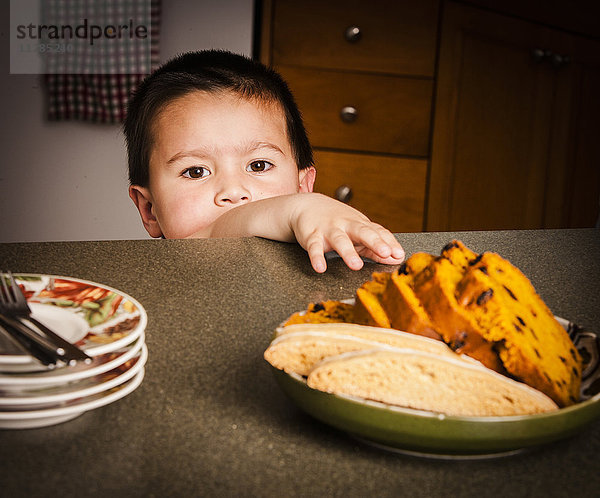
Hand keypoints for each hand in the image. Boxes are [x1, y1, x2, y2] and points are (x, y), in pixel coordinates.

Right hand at [290, 193, 404, 272]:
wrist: (307, 205)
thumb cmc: (337, 221)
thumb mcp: (357, 231)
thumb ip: (375, 247)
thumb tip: (397, 257)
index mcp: (360, 225)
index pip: (378, 232)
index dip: (389, 243)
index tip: (399, 255)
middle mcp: (347, 225)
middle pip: (362, 232)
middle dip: (374, 242)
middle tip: (385, 252)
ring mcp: (329, 230)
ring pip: (339, 240)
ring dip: (348, 252)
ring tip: (356, 265)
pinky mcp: (312, 236)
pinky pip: (314, 247)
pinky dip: (317, 257)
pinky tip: (320, 267)